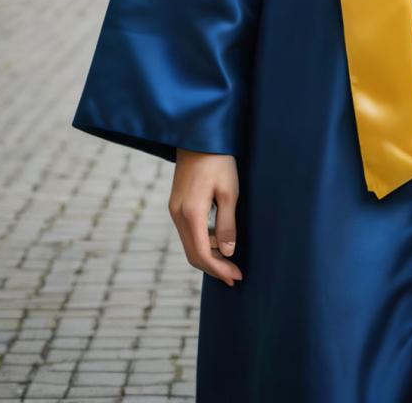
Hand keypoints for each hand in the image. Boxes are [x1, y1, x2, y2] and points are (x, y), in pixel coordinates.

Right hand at [169, 149, 242, 286]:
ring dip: (208, 256)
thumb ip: (227, 223)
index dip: (220, 269)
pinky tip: (218, 241)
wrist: (198, 136)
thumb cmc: (218, 161)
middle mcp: (178, 215)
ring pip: (189, 244)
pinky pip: (188, 232)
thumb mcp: (229, 191)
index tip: (237, 276)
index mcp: (191, 213)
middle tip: (234, 276)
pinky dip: (202, 242)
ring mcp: (175, 209)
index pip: (203, 254)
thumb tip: (227, 252)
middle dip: (214, 268)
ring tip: (230, 260)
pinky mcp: (177, 204)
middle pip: (193, 254)